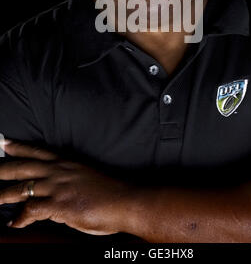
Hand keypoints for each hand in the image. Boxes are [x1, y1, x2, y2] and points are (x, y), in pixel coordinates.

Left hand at [0, 140, 134, 233]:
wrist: (123, 201)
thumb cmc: (108, 192)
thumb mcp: (84, 178)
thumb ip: (67, 181)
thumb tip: (54, 192)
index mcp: (66, 163)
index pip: (38, 152)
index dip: (20, 147)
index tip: (6, 143)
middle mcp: (59, 172)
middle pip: (24, 167)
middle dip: (4, 168)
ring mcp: (58, 187)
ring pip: (22, 188)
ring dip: (3, 195)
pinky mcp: (59, 204)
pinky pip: (31, 210)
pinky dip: (20, 218)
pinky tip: (15, 223)